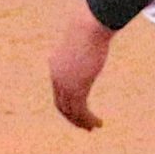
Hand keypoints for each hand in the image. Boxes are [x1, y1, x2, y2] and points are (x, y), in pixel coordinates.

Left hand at [49, 3, 114, 129]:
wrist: (89, 26)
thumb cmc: (90, 27)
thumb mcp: (85, 38)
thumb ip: (86, 44)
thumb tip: (95, 39)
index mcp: (55, 66)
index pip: (58, 92)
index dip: (68, 105)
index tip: (79, 112)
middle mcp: (57, 77)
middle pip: (62, 105)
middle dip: (73, 118)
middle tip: (85, 126)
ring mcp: (66, 83)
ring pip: (71, 111)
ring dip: (82, 122)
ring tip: (94, 128)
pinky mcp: (77, 87)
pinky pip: (81, 111)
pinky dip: (88, 120)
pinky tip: (98, 123)